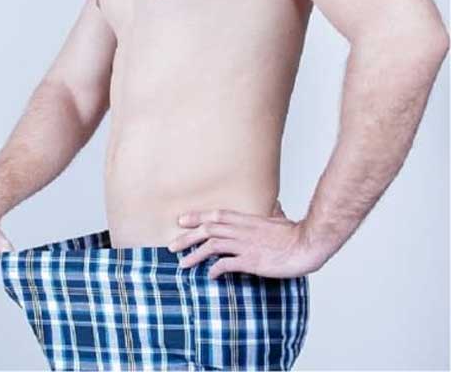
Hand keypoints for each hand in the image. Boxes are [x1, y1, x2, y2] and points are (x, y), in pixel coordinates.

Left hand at [168, 201, 324, 278]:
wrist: (307, 245)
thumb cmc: (295, 233)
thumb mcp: (279, 218)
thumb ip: (270, 213)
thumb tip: (273, 205)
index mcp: (246, 219)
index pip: (215, 215)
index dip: (196, 217)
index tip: (181, 221)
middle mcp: (241, 230)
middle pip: (207, 230)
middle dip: (187, 237)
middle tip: (172, 246)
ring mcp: (245, 245)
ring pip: (212, 246)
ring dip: (194, 255)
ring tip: (183, 264)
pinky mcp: (251, 261)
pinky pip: (226, 265)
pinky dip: (215, 270)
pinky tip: (210, 276)